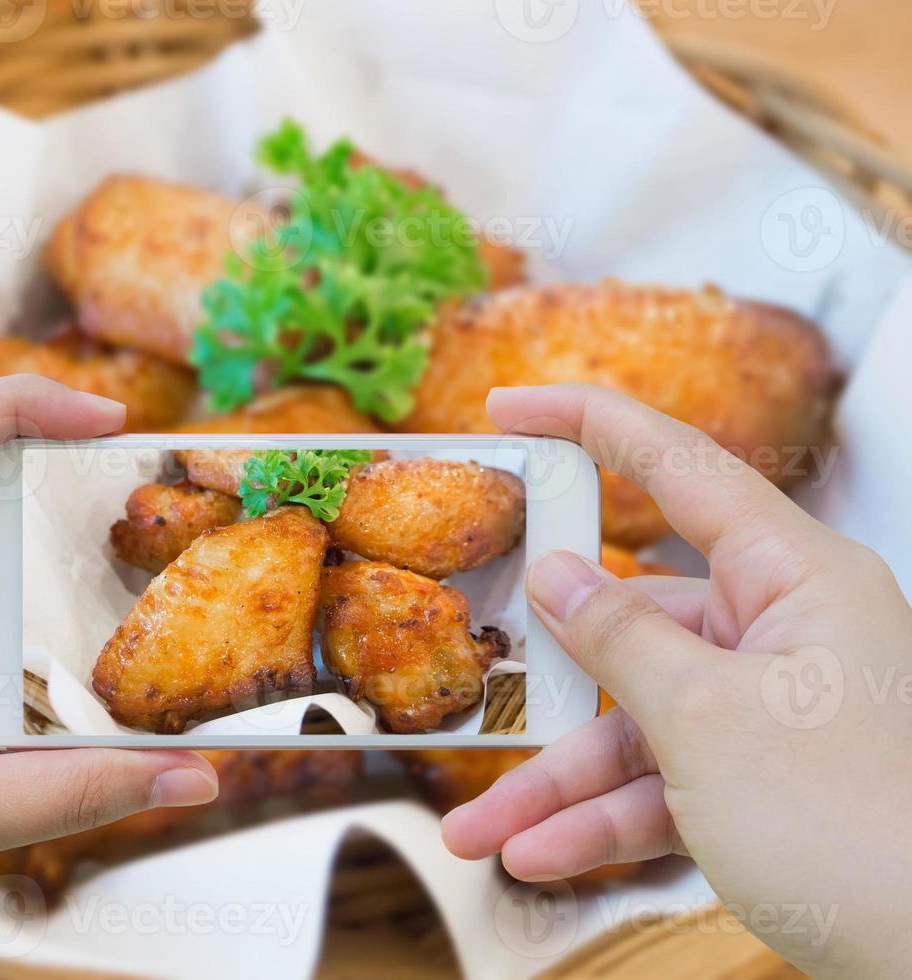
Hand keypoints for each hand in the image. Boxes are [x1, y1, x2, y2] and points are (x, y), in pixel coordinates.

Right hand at [441, 384, 911, 976]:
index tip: (509, 407)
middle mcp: (784, 631)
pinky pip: (663, 784)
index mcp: (796, 578)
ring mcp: (773, 709)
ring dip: (559, 784)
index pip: (679, 466)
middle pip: (635, 626)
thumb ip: (619, 639)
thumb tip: (554, 576)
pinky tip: (543, 855)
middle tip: (474, 688)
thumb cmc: (857, 829)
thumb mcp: (707, 721)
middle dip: (549, 688)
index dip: (588, 423)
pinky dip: (604, 820)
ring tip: (483, 832)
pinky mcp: (762, 780)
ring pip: (637, 723)